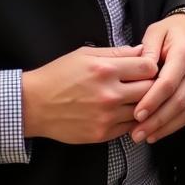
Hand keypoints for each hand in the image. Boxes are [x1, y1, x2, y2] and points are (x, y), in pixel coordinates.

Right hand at [21, 45, 157, 143]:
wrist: (34, 105)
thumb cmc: (58, 75)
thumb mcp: (85, 54)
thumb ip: (116, 53)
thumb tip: (141, 51)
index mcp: (105, 69)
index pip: (148, 67)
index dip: (151, 66)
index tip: (146, 67)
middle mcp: (109, 94)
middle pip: (150, 90)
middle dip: (151, 85)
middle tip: (146, 83)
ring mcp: (106, 117)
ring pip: (142, 111)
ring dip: (142, 104)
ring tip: (134, 98)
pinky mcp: (102, 134)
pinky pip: (129, 127)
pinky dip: (130, 119)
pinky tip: (122, 112)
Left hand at [130, 14, 184, 144]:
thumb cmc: (171, 32)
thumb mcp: (156, 32)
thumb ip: (147, 51)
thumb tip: (139, 72)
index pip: (168, 83)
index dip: (152, 100)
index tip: (136, 114)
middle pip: (178, 102)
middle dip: (156, 120)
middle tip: (136, 133)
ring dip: (163, 128)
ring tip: (142, 136)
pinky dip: (172, 127)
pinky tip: (156, 134)